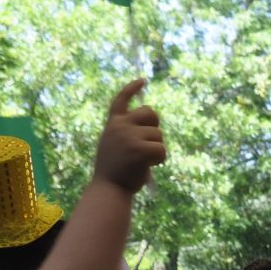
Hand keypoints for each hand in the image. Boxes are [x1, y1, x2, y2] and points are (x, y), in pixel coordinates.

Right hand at [93, 79, 165, 193]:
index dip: (132, 89)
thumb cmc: (114, 172)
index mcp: (113, 124)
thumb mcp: (114, 146)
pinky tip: (149, 166)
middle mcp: (120, 126)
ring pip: (159, 135)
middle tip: (151, 142)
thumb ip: (126, 133)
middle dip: (155, 126)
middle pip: (151, 113)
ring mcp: (130, 136)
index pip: (122, 100)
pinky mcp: (140, 149)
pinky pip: (162, 149)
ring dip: (157, 148)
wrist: (108, 189)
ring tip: (143, 162)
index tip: (143, 80)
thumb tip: (150, 129)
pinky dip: (160, 160)